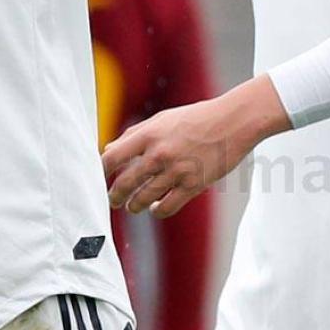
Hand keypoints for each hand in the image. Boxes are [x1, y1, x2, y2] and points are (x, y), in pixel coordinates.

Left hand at [103, 76, 290, 218]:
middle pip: (124, 183)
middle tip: (114, 200)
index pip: (112, 157)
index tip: (97, 178)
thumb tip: (109, 149)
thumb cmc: (196, 118)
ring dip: (134, 206)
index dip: (100, 171)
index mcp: (149, 135)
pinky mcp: (193, 184)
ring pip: (143, 199)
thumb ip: (134, 134)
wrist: (232, 122)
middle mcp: (159, 154)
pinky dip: (158, 211)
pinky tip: (156, 208)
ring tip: (133, 206)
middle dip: (115, 196)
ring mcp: (176, 171)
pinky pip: (167, 207)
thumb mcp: (162, 119)